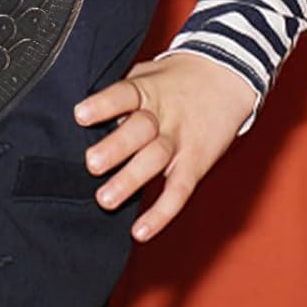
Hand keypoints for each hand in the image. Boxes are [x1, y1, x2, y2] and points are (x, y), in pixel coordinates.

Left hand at [74, 52, 258, 241]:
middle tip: (91, 164)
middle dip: (115, 148)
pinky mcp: (195, 164)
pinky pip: (178, 192)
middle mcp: (163, 116)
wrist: (226, 77)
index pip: (123, 94)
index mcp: (147, 90)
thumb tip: (81, 115)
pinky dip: (161, 214)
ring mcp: (180, 141)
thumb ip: (120, 94)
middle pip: (139, 130)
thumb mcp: (146, 75)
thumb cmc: (175, 79)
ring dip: (130, 181)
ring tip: (105, 200)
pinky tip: (140, 231)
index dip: (103, 105)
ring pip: (156, 160)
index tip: (80, 115)